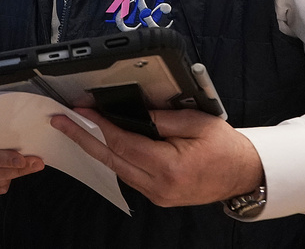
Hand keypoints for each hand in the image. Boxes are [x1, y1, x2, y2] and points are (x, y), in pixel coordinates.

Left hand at [51, 108, 262, 206]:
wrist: (244, 175)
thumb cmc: (225, 148)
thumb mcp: (197, 122)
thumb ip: (163, 117)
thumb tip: (133, 112)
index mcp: (169, 167)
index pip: (122, 143)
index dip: (98, 125)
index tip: (80, 110)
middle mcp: (158, 186)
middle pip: (110, 159)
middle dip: (82, 137)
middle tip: (60, 121)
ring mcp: (156, 194)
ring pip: (115, 168)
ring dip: (94, 147)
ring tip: (74, 127)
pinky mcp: (156, 195)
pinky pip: (127, 173)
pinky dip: (112, 156)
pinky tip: (100, 142)